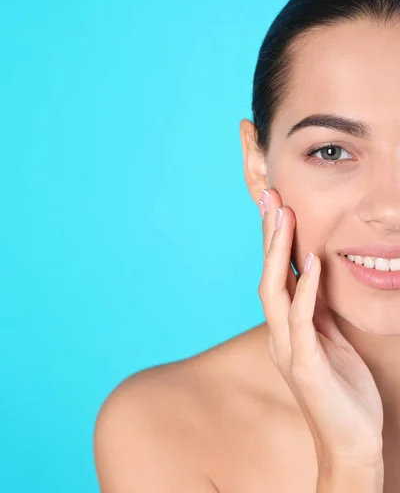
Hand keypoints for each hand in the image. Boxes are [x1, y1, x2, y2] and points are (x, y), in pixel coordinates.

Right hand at [258, 188, 383, 465]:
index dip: (274, 241)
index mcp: (286, 328)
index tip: (276, 206)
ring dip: (278, 253)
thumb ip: (318, 309)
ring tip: (284, 217)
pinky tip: (313, 260)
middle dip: (269, 236)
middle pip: (267, 276)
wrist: (352, 443)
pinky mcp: (305, 366)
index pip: (276, 277)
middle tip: (271, 197)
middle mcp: (280, 334)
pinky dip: (306, 287)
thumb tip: (315, 275)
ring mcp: (288, 350)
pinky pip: (302, 319)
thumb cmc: (344, 391)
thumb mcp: (331, 340)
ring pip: (274, 292)